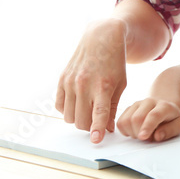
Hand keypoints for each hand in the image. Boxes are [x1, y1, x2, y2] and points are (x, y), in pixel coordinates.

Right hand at [55, 18, 127, 143]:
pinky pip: (59, 106)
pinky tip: (77, 103)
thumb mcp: (120, 84)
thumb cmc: (114, 63)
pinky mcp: (61, 79)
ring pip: (69, 117)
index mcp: (103, 86)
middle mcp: (84, 84)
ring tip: (87, 111)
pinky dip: (67, 110)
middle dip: (89, 127)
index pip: (98, 113)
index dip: (97, 129)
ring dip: (78, 119)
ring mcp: (70, 82)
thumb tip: (107, 130)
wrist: (101, 38)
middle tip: (96, 122)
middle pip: (81, 120)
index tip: (96, 140)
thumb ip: (112, 107)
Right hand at [117, 98, 179, 141]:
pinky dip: (125, 131)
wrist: (164, 104)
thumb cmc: (170, 117)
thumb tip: (157, 136)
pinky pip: (120, 122)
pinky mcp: (128, 108)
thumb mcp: (177, 125)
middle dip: (139, 133)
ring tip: (142, 133)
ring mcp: (137, 104)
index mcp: (164, 106)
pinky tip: (135, 131)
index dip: (147, 126)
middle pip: (137, 118)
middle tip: (148, 138)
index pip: (154, 115)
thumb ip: (169, 131)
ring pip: (126, 120)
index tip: (143, 137)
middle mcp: (149, 102)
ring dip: (132, 133)